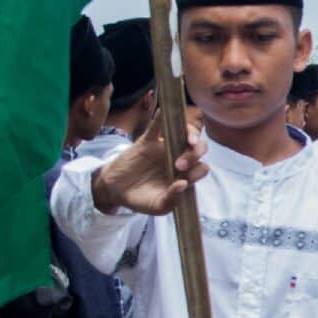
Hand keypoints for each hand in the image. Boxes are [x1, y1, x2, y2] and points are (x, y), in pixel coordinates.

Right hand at [91, 115, 207, 215]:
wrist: (116, 191)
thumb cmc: (141, 199)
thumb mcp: (158, 206)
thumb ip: (172, 198)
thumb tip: (183, 184)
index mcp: (185, 174)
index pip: (201, 167)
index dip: (198, 172)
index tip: (184, 180)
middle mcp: (178, 158)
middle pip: (198, 148)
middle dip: (195, 154)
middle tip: (179, 165)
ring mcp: (164, 148)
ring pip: (183, 133)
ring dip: (190, 134)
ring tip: (188, 141)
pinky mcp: (147, 141)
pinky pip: (156, 126)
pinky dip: (161, 118)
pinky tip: (164, 111)